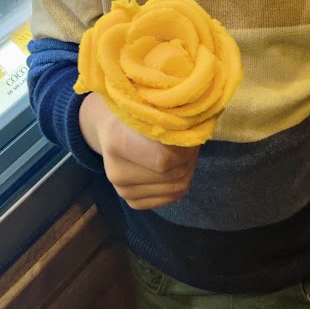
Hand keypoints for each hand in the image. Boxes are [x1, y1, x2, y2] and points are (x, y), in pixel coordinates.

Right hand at [80, 93, 198, 209]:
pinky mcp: (132, 202)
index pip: (165, 158)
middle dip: (189, 157)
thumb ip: (170, 119)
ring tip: (183, 150)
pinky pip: (171, 197)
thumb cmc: (135, 111)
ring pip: (176, 188)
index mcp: (118, 142)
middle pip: (173, 174)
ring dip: (187, 168)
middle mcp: (117, 173)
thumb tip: (198, 130)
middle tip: (190, 140)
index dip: (185, 147)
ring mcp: (122, 191)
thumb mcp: (150, 106)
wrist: (111, 128)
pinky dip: (181, 181)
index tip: (190, 131)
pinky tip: (175, 165)